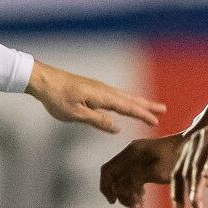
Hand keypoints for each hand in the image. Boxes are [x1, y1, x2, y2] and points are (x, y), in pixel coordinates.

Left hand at [26, 60, 164, 133]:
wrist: (43, 80)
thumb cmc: (57, 98)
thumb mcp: (76, 114)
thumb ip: (98, 121)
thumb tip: (117, 128)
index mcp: (101, 97)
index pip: (127, 107)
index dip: (142, 114)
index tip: (156, 120)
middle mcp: (103, 90)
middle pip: (130, 99)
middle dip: (146, 105)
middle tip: (163, 109)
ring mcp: (99, 88)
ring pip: (124, 96)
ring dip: (138, 102)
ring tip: (151, 107)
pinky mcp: (93, 88)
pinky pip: (115, 95)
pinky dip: (126, 100)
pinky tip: (126, 103)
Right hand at [99, 133, 184, 207]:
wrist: (196, 144)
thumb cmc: (178, 158)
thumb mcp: (156, 172)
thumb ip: (134, 180)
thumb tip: (118, 190)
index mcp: (131, 152)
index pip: (108, 171)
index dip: (107, 188)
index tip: (114, 203)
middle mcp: (132, 152)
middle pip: (116, 177)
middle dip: (122, 195)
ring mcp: (140, 156)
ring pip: (125, 179)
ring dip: (130, 195)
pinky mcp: (148, 161)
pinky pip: (135, 178)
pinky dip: (136, 190)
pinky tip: (144, 201)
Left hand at [170, 97, 207, 207]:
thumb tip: (205, 184)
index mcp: (194, 149)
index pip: (181, 172)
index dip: (178, 191)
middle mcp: (196, 141)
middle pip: (185, 169)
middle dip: (185, 191)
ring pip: (198, 162)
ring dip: (196, 183)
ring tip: (195, 200)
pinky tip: (206, 177)